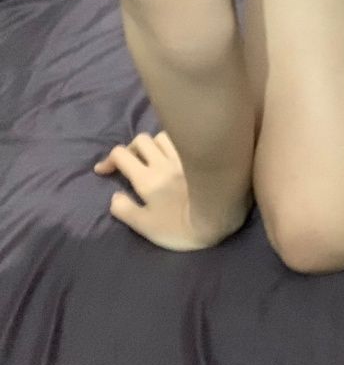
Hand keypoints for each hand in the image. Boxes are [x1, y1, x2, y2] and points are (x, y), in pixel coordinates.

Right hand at [94, 131, 249, 250]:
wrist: (218, 218)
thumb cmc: (180, 228)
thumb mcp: (145, 226)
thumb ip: (125, 210)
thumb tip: (114, 196)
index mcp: (146, 179)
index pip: (121, 155)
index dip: (109, 160)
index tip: (104, 170)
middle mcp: (163, 162)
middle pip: (141, 140)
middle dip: (131, 149)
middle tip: (130, 164)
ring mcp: (184, 158)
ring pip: (162, 137)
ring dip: (153, 145)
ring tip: (154, 158)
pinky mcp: (202, 158)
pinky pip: (185, 141)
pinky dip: (176, 143)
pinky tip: (178, 154)